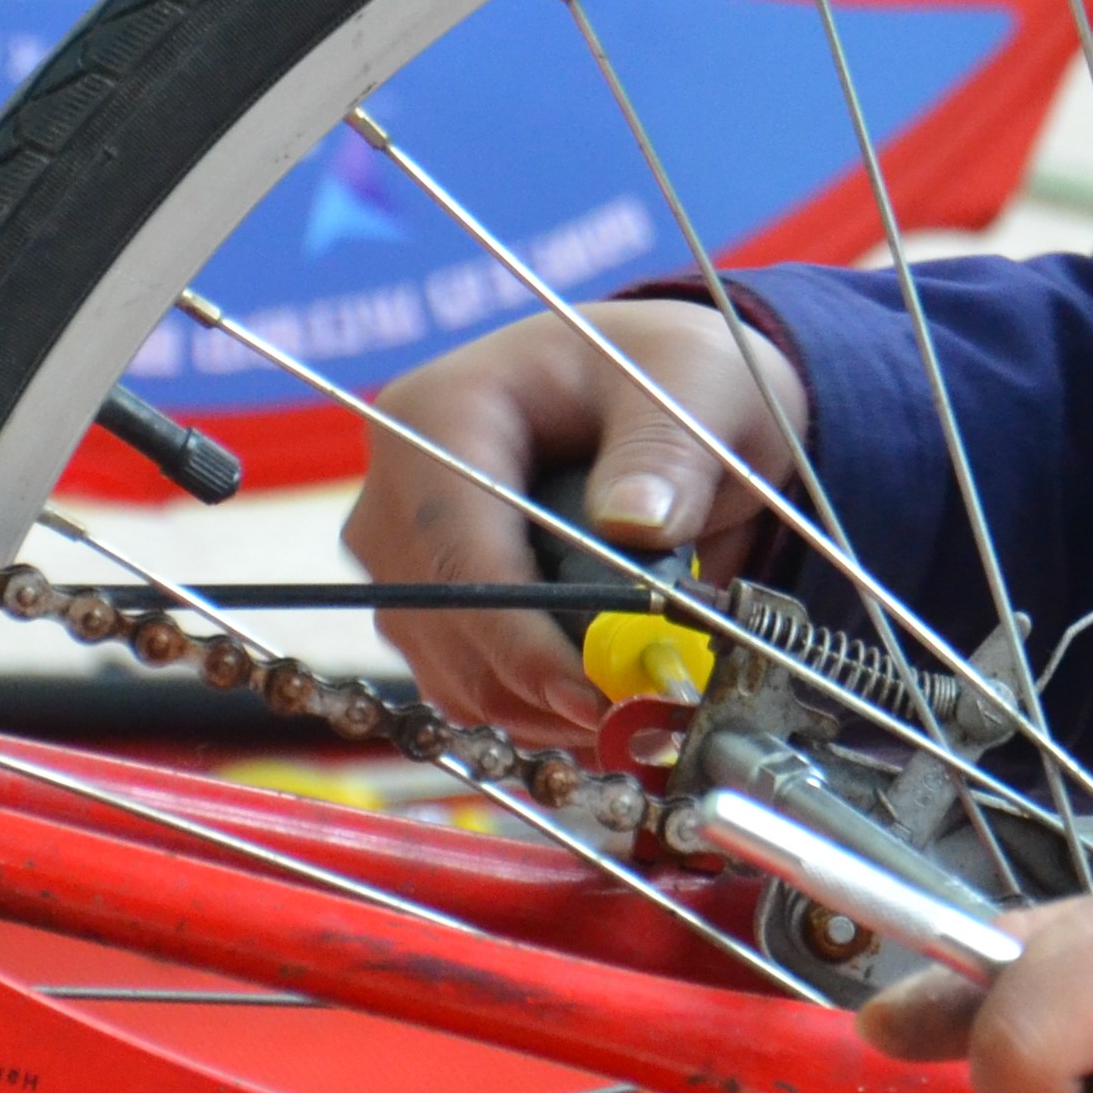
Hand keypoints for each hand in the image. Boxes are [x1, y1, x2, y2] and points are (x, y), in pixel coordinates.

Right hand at [341, 300, 809, 741]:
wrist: (654, 400)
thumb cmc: (665, 377)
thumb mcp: (695, 381)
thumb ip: (668, 448)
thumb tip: (638, 522)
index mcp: (439, 415)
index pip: (454, 546)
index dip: (517, 636)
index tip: (592, 693)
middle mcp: (397, 490)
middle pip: (439, 623)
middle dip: (536, 686)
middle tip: (640, 715)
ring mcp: (403, 556)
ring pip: (446, 670)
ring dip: (536, 709)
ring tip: (636, 703)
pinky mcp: (429, 608)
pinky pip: (462, 686)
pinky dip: (528, 711)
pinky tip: (600, 699)